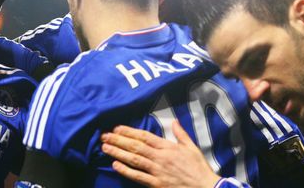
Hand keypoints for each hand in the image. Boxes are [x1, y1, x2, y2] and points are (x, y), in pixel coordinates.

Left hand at [101, 121, 219, 187]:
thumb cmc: (199, 168)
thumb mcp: (192, 148)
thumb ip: (181, 134)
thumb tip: (174, 121)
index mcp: (168, 147)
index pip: (144, 136)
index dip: (129, 132)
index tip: (117, 128)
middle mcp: (160, 158)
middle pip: (135, 146)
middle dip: (118, 140)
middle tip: (104, 136)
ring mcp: (158, 171)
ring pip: (134, 160)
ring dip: (118, 153)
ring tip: (105, 147)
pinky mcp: (157, 184)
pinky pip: (138, 176)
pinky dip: (126, 171)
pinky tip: (115, 165)